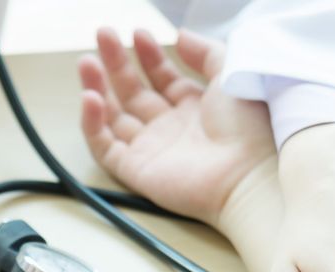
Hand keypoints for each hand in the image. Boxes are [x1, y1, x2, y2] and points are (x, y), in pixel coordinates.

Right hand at [78, 27, 275, 225]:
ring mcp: (152, 150)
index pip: (162, 78)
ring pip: (113, 118)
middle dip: (116, 64)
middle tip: (103, 34)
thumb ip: (205, 52)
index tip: (138, 33)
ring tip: (87, 62)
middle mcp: (170, 129)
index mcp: (194, 108)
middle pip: (133, 93)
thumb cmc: (246, 128)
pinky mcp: (136, 170)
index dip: (149, 56)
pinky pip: (104, 147)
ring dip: (97, 88)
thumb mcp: (230, 74)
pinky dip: (91, 124)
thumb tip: (180, 35)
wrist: (245, 175)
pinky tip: (90, 97)